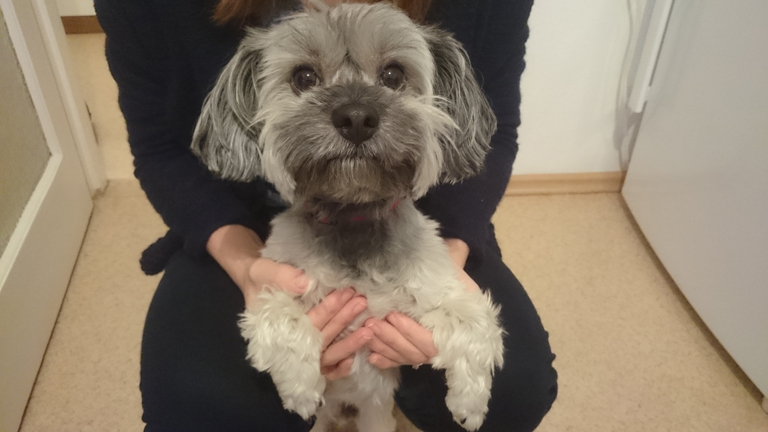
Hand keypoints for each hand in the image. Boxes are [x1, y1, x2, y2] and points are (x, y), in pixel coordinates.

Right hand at [207, 225, 370, 380]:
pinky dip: (339, 367)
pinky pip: (324, 367)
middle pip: (320, 337)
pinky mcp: (308, 350)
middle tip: (362, 302)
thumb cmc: (259, 277)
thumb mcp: (264, 271)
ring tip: (370, 326)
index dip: (327, 310)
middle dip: (343, 320)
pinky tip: (355, 358)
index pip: (305, 322)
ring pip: (326, 353)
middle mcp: (288, 343)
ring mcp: (299, 349)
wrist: (256, 282)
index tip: (345, 293)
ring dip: (349, 342)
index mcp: (276, 326)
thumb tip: (305, 283)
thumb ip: (282, 277)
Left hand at [364, 238, 480, 369]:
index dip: (411, 332)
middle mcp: (444, 342)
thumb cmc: (450, 274)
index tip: (392, 316)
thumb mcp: (454, 269)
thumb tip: (448, 260)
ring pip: (406, 357)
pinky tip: (372, 357)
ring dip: (385, 347)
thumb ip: (452, 268)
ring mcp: (428, 348)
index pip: (432, 340)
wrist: (449, 279)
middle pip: (416, 351)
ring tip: (367, 333)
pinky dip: (387, 360)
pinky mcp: (416, 350)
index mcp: (455, 324)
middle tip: (372, 323)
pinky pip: (401, 361)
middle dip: (392, 339)